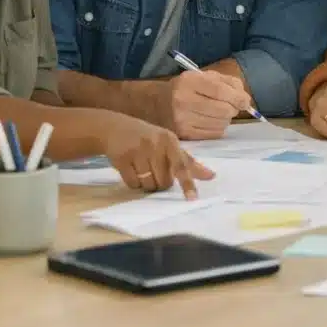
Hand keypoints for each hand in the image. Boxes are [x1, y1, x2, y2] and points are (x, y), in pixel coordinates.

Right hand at [99, 113, 214, 199]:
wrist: (115, 128)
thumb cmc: (148, 138)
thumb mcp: (169, 144)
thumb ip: (189, 162)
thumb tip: (211, 176)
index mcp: (170, 141)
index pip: (182, 166)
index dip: (187, 183)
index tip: (192, 198)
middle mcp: (155, 144)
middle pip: (164, 182)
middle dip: (160, 182)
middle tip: (154, 170)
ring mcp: (138, 151)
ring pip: (148, 185)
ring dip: (147, 184)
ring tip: (142, 169)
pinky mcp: (122, 159)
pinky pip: (133, 184)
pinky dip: (133, 183)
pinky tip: (131, 169)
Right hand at [165, 69, 252, 139]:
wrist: (155, 103)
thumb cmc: (186, 88)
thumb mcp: (204, 76)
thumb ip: (228, 82)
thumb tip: (245, 100)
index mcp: (189, 81)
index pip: (219, 91)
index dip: (237, 97)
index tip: (245, 102)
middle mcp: (183, 100)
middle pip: (223, 110)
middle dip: (233, 109)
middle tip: (230, 107)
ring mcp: (182, 119)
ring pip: (220, 123)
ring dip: (226, 119)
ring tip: (217, 113)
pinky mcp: (184, 134)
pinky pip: (213, 134)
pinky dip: (218, 128)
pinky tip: (210, 121)